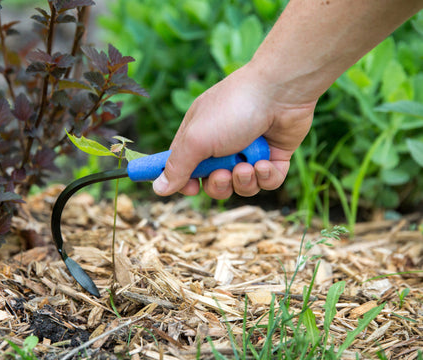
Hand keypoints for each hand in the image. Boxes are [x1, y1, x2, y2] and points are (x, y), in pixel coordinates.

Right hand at [152, 64, 315, 198]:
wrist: (280, 91)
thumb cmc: (233, 109)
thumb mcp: (197, 139)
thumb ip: (177, 167)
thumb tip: (158, 189)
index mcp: (198, 137)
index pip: (184, 168)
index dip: (186, 182)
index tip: (190, 190)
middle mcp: (222, 146)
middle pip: (214, 184)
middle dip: (218, 186)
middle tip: (223, 174)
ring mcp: (249, 152)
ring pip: (241, 186)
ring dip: (243, 181)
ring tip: (248, 166)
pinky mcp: (273, 156)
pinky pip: (267, 182)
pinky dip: (266, 177)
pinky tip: (265, 163)